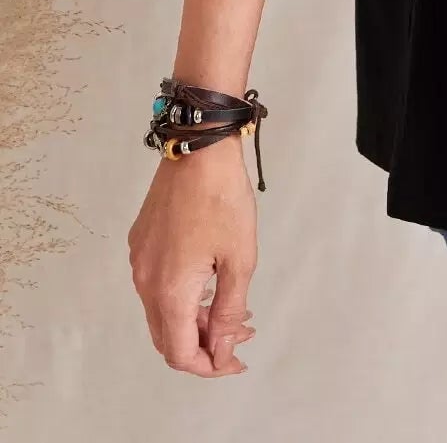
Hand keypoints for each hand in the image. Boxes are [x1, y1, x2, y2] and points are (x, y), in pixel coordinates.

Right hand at [128, 134, 258, 375]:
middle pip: (167, 337)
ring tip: (231, 310)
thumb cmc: (223, 198)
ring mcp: (139, 261)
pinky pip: (156, 286)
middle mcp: (145, 281)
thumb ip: (229, 310)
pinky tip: (210, 282)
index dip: (207, 365)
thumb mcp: (240, 258)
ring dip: (194, 319)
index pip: (179, 352)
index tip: (235, 359)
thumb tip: (222, 348)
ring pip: (162, 312)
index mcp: (169, 291)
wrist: (198, 148)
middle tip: (238, 336)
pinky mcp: (141, 242)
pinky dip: (182, 296)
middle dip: (203, 345)